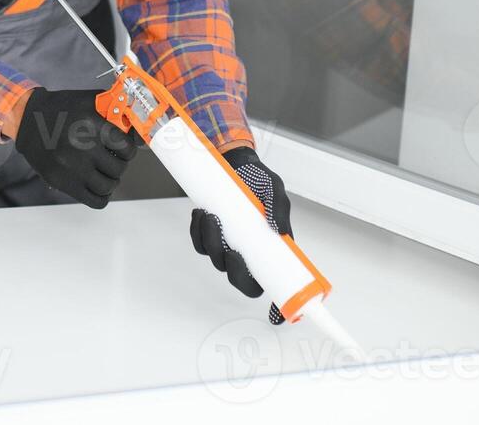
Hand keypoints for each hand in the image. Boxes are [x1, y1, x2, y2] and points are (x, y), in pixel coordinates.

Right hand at [12, 87, 143, 208]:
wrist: (28, 120)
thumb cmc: (62, 108)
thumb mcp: (88, 100)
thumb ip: (115, 108)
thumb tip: (139, 127)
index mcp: (90, 124)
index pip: (126, 146)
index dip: (129, 148)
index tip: (123, 147)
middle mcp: (82, 147)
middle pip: (119, 168)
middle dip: (120, 163)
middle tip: (113, 158)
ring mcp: (72, 168)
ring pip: (109, 186)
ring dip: (111, 179)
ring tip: (104, 171)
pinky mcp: (63, 183)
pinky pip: (95, 201)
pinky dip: (101, 196)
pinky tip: (97, 185)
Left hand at [189, 146, 294, 323]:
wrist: (235, 162)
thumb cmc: (258, 180)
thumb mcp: (275, 189)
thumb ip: (280, 209)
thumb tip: (280, 230)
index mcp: (269, 249)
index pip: (274, 285)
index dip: (276, 307)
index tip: (275, 315)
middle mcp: (248, 252)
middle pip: (239, 280)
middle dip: (232, 268)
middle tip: (230, 248)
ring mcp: (228, 244)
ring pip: (216, 260)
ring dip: (211, 242)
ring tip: (211, 216)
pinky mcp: (210, 234)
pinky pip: (200, 243)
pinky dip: (198, 231)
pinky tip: (201, 213)